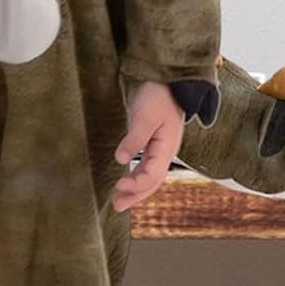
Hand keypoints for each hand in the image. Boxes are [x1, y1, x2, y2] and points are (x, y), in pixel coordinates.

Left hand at [113, 80, 184, 212]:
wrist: (164, 79)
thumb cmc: (157, 95)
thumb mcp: (145, 116)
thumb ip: (134, 138)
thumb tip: (121, 160)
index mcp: (167, 148)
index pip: (153, 175)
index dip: (136, 184)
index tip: (118, 186)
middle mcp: (165, 152)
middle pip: (152, 181)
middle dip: (135, 195)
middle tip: (116, 206)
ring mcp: (159, 148)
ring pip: (148, 175)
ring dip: (134, 188)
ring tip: (118, 200)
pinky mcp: (151, 142)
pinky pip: (145, 166)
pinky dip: (135, 176)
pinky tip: (125, 180)